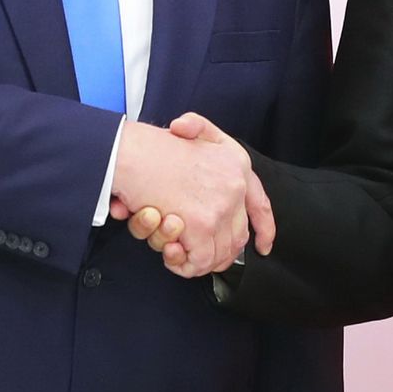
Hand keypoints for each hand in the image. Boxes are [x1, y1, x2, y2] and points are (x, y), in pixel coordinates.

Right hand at [126, 113, 273, 276]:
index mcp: (236, 163)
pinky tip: (170, 254)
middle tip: (191, 253)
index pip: (260, 205)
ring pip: (219, 253)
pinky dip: (183, 264)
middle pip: (237, 237)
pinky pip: (200, 261)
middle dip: (217, 253)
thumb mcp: (188, 127)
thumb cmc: (149, 146)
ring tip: (172, 247)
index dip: (263, 229)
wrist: (129, 154)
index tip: (263, 246)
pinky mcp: (202, 226)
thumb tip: (188, 132)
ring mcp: (221, 207)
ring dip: (195, 259)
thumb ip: (198, 128)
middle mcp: (235, 186)